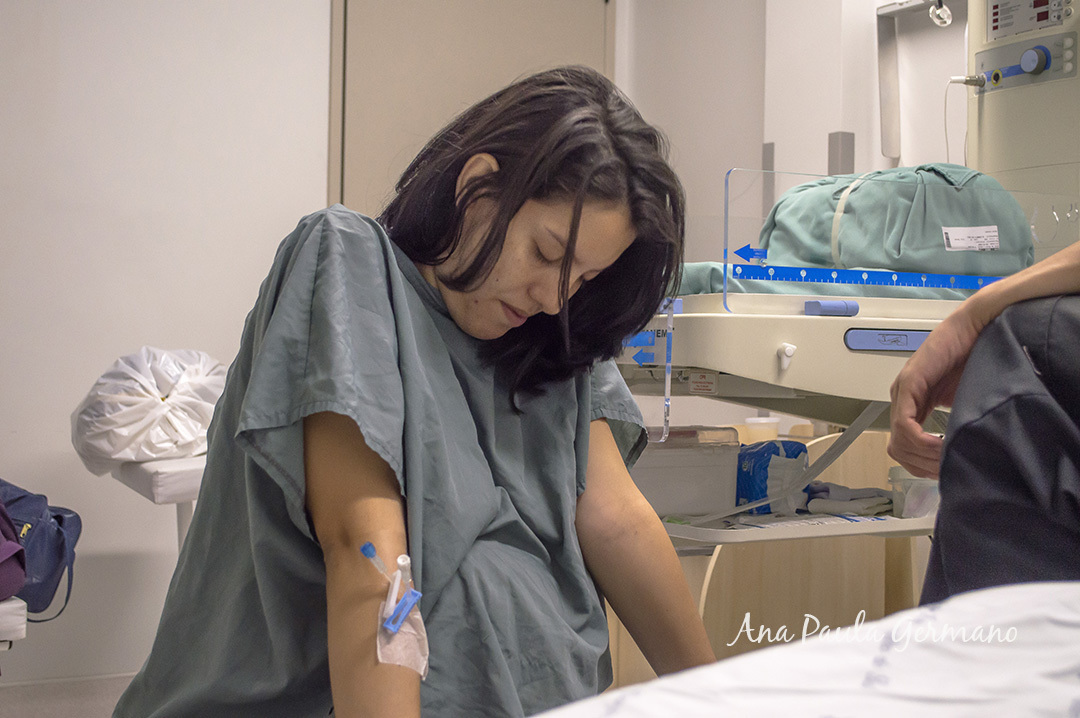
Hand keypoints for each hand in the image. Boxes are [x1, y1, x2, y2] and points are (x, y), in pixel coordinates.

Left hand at [888, 309, 984, 477]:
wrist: (976, 327)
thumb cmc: (973, 358)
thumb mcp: (963, 401)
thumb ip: (956, 424)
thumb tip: (961, 456)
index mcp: (913, 404)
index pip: (905, 448)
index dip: (922, 466)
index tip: (944, 473)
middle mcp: (903, 399)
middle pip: (898, 449)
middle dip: (923, 466)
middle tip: (947, 470)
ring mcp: (903, 391)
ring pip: (899, 440)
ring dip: (924, 456)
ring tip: (947, 459)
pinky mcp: (909, 382)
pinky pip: (904, 422)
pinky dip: (920, 440)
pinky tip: (940, 445)